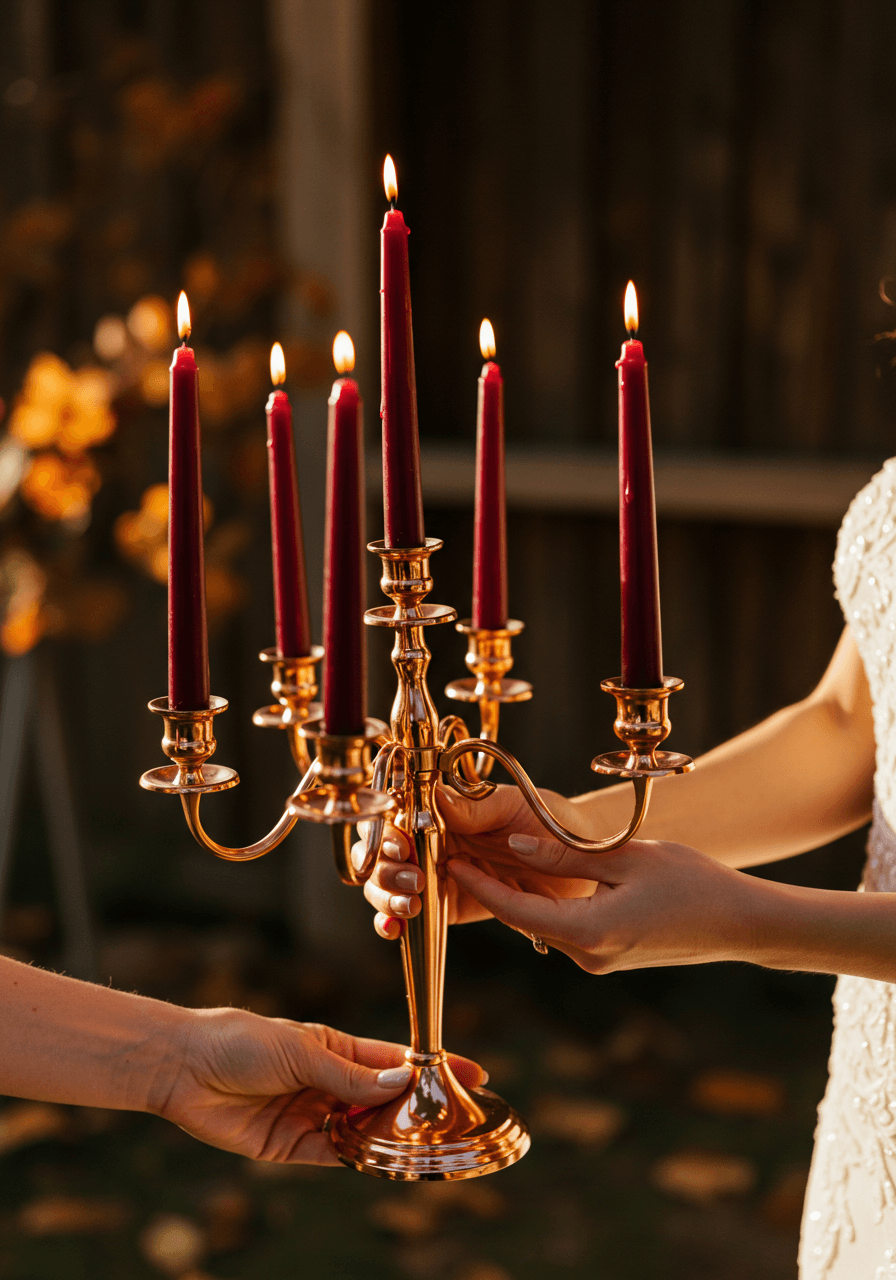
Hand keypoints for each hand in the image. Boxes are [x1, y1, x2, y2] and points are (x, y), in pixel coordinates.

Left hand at [153, 1009, 484, 1164]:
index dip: (430, 1067)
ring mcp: (312, 1115)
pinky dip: (359, 1161)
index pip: (393, 1060)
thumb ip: (350, 1074)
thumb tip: (403, 1081)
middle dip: (418, 1110)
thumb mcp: (302, 1051)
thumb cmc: (240, 1041)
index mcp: (334, 1048)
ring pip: (364, 1131)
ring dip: (392, 1139)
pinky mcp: (290, 1146)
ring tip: (430, 1149)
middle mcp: (328, 1083)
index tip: (473, 1073)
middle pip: (384, 1101)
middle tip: (457, 1123)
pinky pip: (334, 1156)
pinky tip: (384, 1163)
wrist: (183, 1068)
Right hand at [358, 784, 595, 938]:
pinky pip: (412, 919)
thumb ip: (475, 809)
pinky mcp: (448, 907)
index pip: (394, 816)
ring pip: (387, 886)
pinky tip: (395, 930)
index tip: (402, 844)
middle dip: (384, 868)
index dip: (386, 831)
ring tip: (410, 905)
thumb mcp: (514, 807)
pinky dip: (393, 925)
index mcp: (440, 810)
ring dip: (386, 896)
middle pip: (379, 854)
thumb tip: (436, 797)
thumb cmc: (549, 822)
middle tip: (413, 878)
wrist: (583, 864)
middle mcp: (430, 841)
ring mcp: (437, 876)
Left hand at [446, 831, 760, 973]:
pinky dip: (544, 902)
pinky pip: (564, 926)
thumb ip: (566, 855)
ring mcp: (597, 961)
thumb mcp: (626, 858)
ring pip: (542, 922)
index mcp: (588, 932)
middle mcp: (586, 956)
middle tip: (457, 850)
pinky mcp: (609, 956)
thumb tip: (514, 848)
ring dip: (516, 894)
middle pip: (522, 919)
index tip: (448, 861)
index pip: (515, 910)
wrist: (740, 924)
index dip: (478, 885)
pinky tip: (533, 876)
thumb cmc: (692, 883)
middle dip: (490, 887)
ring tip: (486, 855)